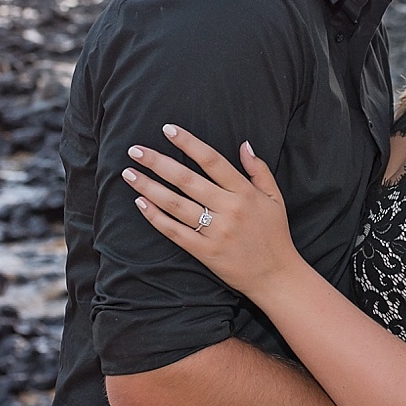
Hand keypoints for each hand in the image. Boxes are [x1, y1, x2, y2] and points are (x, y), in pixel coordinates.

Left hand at [125, 125, 297, 295]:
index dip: (188, 143)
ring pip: (176, 204)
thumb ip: (259, 170)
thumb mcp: (274, 197)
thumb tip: (244, 144)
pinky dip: (156, 217)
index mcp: (244, 192)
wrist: (276, 275)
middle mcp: (229, 209)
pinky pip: (175, 231)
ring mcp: (215, 231)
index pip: (212, 161)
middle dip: (158, 162)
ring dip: (149, 187)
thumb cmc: (275, 234)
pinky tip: (141, 203)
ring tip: (129, 174)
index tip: (167, 130)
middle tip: (135, 150)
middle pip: (186, 180)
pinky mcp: (205, 252)